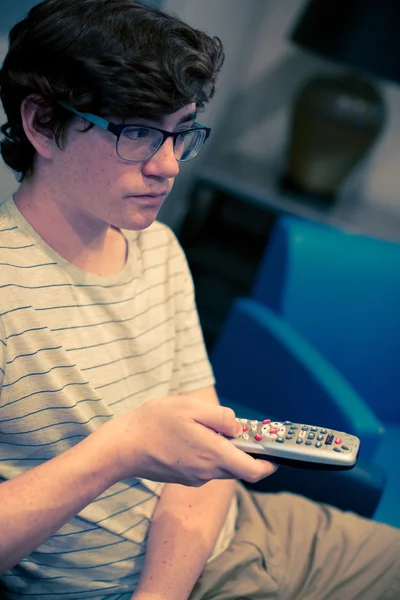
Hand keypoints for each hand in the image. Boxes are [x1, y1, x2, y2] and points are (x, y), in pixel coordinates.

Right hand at [98, 395, 277, 486]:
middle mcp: (208, 471)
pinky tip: (189, 436)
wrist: (124, 446)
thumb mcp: (192, 408)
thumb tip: (239, 428)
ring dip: (223, 449)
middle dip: (244, 451)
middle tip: (237, 429)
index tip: (275, 454)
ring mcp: (195, 477)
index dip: (269, 464)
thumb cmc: (156, 422)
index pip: (253, 471)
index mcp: (213, 454)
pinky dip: (207, 453)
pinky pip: (206, 467)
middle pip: (238, 467)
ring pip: (221, 466)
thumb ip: (221, 417)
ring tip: (204, 426)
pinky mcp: (184, 478)